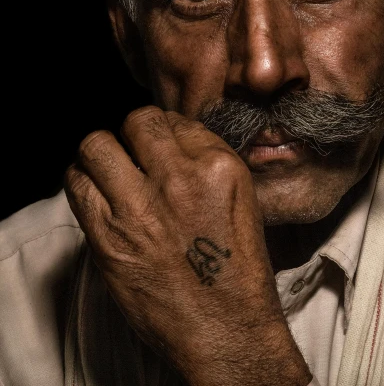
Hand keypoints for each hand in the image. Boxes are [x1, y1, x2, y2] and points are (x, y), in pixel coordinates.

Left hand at [64, 105, 310, 385]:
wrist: (226, 330)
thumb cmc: (237, 269)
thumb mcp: (241, 199)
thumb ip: (206, 163)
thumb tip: (172, 141)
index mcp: (219, 166)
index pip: (176, 120)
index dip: (164, 132)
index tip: (160, 147)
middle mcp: (179, 178)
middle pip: (138, 121)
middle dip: (134, 133)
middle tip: (134, 153)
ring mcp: (140, 207)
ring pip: (97, 145)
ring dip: (102, 154)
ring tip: (110, 169)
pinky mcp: (108, 238)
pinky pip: (77, 185)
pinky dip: (82, 181)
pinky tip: (96, 192)